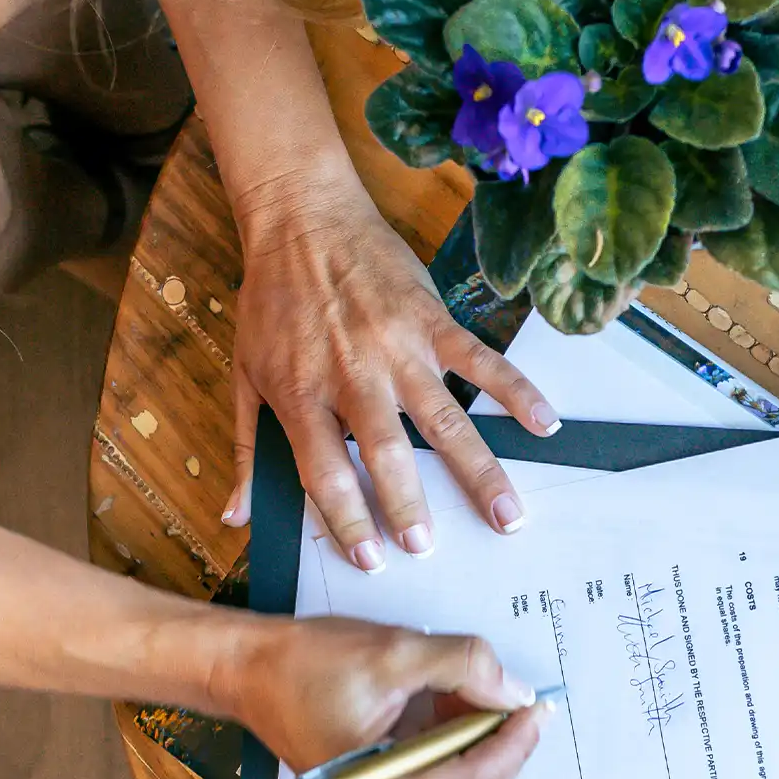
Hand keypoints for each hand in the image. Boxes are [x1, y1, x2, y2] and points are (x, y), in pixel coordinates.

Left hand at [223, 161, 558, 567]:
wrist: (301, 220)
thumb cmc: (271, 300)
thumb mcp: (243, 374)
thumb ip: (244, 449)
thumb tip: (234, 516)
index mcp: (302, 395)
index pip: (324, 473)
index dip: (347, 521)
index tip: (371, 559)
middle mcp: (352, 376)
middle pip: (385, 453)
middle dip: (409, 504)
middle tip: (430, 546)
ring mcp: (397, 347)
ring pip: (443, 418)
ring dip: (479, 470)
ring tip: (508, 516)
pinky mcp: (430, 320)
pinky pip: (480, 360)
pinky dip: (515, 391)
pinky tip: (544, 424)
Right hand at [235, 617, 546, 778]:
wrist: (248, 669)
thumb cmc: (305, 662)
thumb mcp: (394, 652)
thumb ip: (464, 667)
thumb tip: (518, 692)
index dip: (514, 742)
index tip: (539, 705)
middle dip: (505, 747)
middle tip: (523, 699)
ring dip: (484, 745)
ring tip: (484, 694)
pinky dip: (460, 746)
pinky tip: (459, 708)